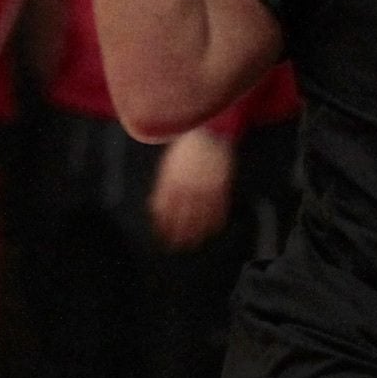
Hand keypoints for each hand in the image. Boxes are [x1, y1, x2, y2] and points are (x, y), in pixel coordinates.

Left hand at [148, 128, 233, 249]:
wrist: (208, 131)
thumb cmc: (186, 146)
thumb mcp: (169, 165)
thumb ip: (164, 187)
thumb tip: (156, 207)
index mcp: (172, 183)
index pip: (165, 211)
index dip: (164, 226)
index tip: (164, 236)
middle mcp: (188, 188)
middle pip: (182, 217)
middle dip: (179, 234)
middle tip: (178, 246)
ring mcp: (205, 188)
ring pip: (201, 216)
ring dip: (198, 232)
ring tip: (195, 243)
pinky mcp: (220, 186)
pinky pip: (219, 208)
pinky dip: (217, 220)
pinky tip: (215, 229)